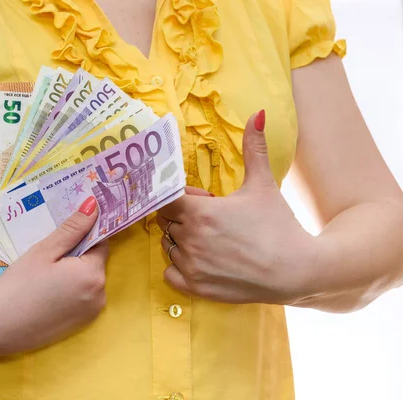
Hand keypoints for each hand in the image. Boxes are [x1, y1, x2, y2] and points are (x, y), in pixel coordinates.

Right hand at [0, 196, 107, 354]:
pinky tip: (48, 287)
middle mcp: (100, 295)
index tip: (69, 225)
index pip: (101, 243)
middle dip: (78, 252)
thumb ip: (72, 229)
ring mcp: (92, 312)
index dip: (85, 231)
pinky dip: (71, 288)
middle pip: (95, 262)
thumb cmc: (18, 286)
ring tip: (47, 268)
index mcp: (93, 274)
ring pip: (89, 279)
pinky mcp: (81, 324)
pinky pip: (83, 297)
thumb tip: (94, 205)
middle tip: (51, 247)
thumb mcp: (44, 251)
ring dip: (74, 270)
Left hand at [157, 111, 317, 304]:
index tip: (200, 200)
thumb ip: (254, 149)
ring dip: (182, 242)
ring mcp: (190, 266)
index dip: (179, 198)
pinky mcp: (195, 288)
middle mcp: (189, 240)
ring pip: (168, 247)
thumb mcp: (264, 185)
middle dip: (183, 218)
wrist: (298, 270)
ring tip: (213, 241)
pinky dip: (180, 267)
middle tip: (214, 220)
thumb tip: (259, 113)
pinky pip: (169, 273)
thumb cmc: (279, 226)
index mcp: (199, 213)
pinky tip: (206, 261)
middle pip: (166, 222)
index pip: (163, 200)